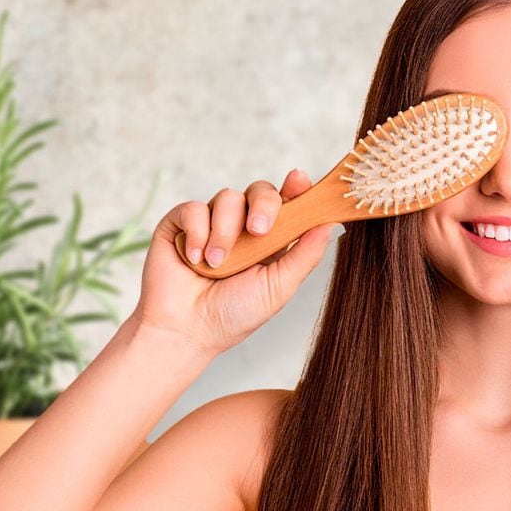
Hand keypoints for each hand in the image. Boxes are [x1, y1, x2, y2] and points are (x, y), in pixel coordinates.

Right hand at [129, 169, 341, 356]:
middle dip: (263, 206)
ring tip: (217, 265)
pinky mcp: (179, 224)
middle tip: (258, 231)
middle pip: (260, 191)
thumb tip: (331, 223)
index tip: (299, 180)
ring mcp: (210, 223)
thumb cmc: (233, 315)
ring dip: (225, 231)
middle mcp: (241, 227)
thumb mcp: (279, 287)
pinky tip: (195, 259)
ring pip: (227, 197)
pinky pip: (193, 209)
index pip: (286, 203)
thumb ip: (305, 254)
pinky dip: (197, 233)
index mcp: (269, 240)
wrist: (186, 330)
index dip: (295, 187)